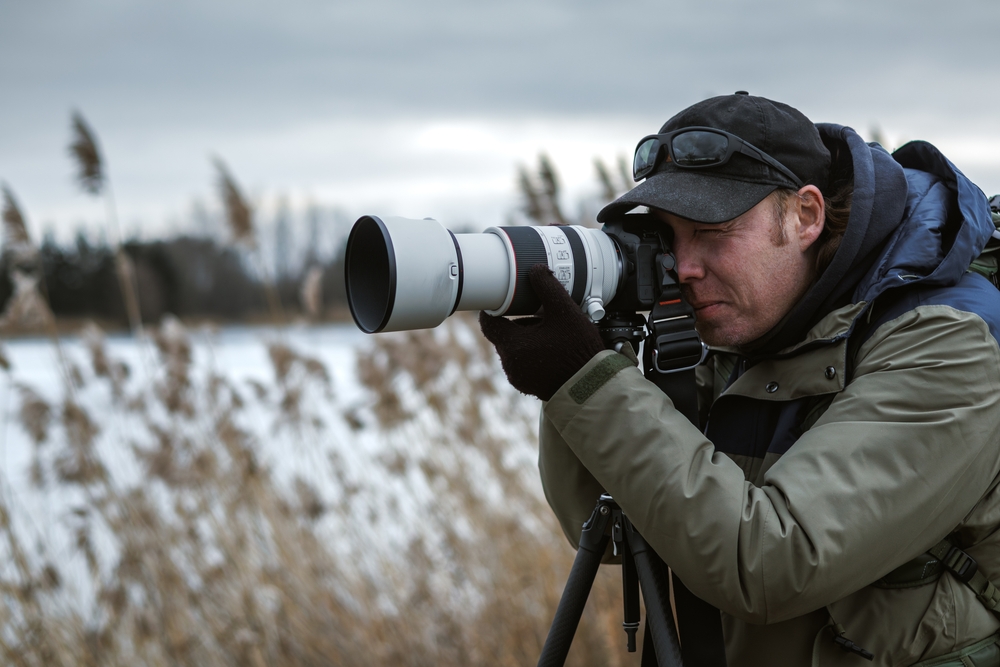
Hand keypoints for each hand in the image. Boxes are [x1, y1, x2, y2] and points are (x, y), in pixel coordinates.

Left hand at [479, 264, 604, 400]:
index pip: (488, 322)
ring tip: (552, 334)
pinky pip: (523, 363)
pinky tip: (553, 350)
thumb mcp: (565, 311)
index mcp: (513, 345)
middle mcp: (510, 364)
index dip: (494, 308)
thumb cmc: (580, 350)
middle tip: (542, 316)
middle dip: (520, 321)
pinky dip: (533, 354)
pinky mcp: (528, 386)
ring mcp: (518, 377)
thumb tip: (536, 270)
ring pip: (514, 348)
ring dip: (527, 338)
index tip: (504, 299)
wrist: (592, 386)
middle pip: (505, 334)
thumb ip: (548, 287)